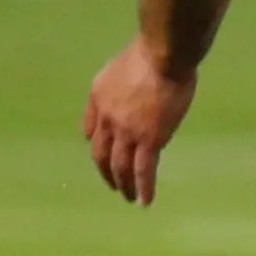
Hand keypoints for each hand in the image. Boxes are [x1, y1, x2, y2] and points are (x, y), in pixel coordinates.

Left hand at [84, 37, 197, 206]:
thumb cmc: (149, 54)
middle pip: (102, 155)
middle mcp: (107, 120)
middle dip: (107, 173)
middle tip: (114, 185)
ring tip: (129, 198)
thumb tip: (116, 97)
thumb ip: (113, 85)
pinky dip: (143, 187)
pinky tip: (145, 201)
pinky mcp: (149, 139)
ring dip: (123, 185)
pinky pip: (143, 170)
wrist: (163, 55)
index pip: (92, 131)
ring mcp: (127, 132)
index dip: (98, 145)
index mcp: (98, 99)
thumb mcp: (117, 66)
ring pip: (120, 166)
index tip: (105, 156)